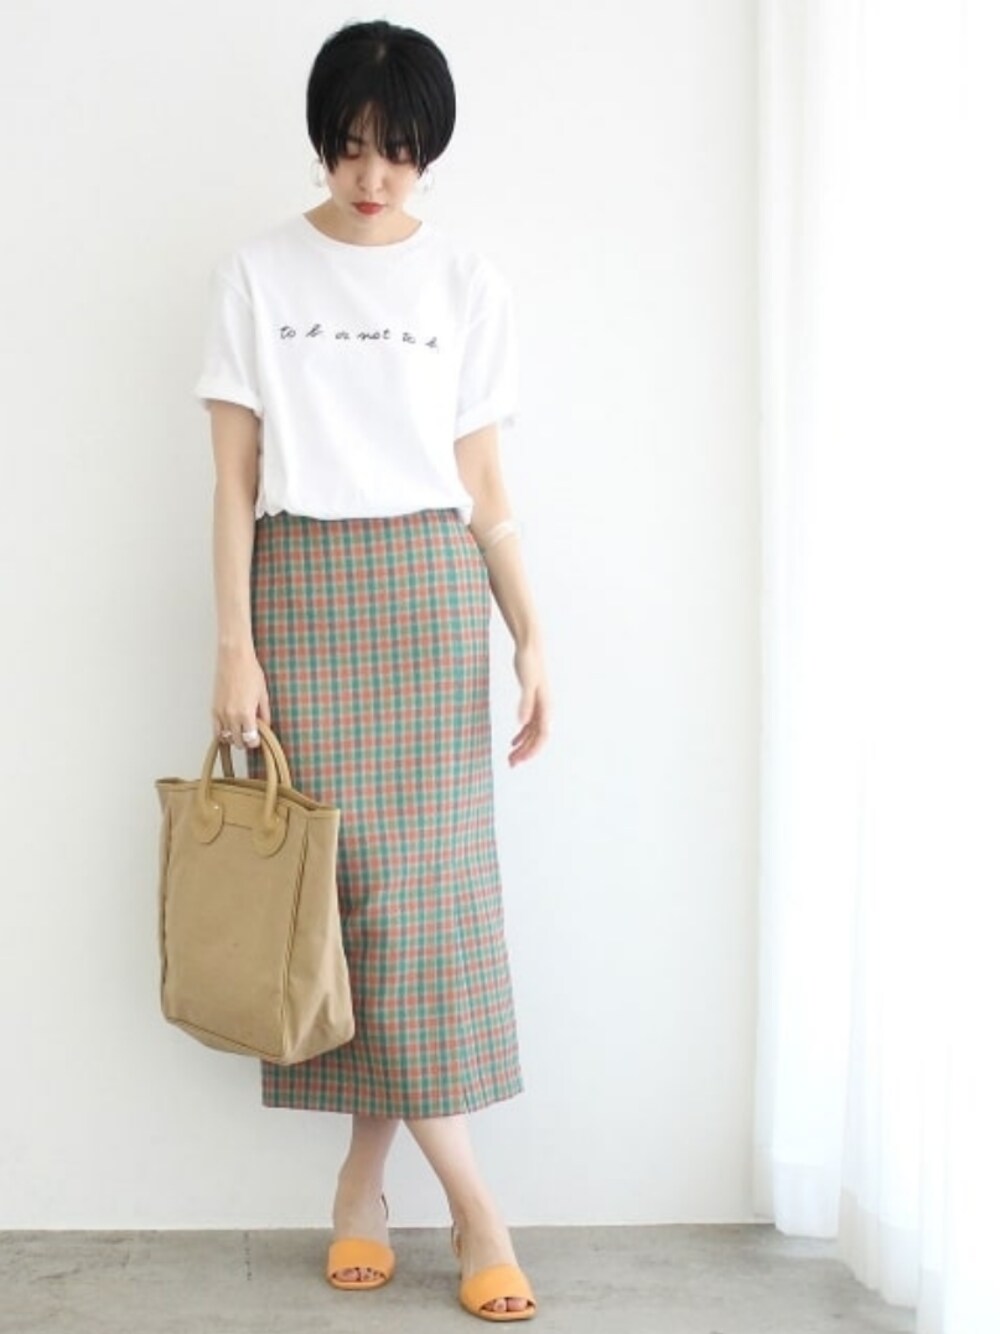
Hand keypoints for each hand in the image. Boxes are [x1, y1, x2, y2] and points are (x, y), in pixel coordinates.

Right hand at [212, 642, 270, 748]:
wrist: (234, 658)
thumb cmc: (250, 672)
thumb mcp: (263, 694)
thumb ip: (264, 713)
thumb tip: (265, 725)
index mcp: (246, 714)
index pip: (250, 739)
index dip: (255, 742)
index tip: (258, 740)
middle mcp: (231, 716)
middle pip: (237, 741)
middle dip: (245, 741)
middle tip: (251, 736)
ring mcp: (221, 713)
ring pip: (225, 738)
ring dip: (233, 738)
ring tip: (240, 732)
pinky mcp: (213, 708)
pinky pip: (215, 730)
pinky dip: (222, 734)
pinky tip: (229, 730)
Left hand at [509, 642, 550, 766]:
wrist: (530, 647)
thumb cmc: (529, 662)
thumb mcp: (526, 683)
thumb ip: (525, 703)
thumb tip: (521, 723)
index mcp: (546, 706)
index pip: (543, 736)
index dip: (533, 750)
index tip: (520, 759)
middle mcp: (544, 709)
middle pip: (537, 738)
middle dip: (526, 752)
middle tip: (511, 763)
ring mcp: (539, 706)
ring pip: (533, 733)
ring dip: (523, 746)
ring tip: (511, 757)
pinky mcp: (532, 701)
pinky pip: (529, 725)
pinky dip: (522, 735)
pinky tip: (513, 742)